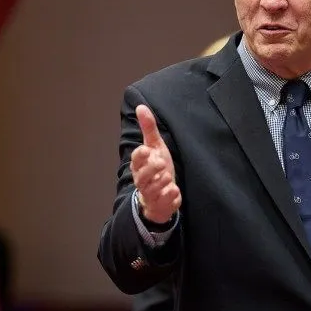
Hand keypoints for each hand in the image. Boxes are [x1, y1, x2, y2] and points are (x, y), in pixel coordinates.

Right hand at [130, 105, 181, 223]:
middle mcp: (142, 180)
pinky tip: (174, 191)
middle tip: (161, 163)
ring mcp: (151, 194)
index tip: (147, 150)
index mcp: (139, 165)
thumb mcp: (155, 146)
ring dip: (162, 183)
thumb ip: (148, 128)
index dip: (140, 155)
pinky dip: (171, 196)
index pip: (136, 159)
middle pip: (142, 176)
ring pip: (153, 189)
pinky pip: (165, 201)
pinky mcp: (161, 204)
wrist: (161, 195)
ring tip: (168, 177)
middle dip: (152, 169)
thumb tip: (141, 107)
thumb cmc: (156, 167)